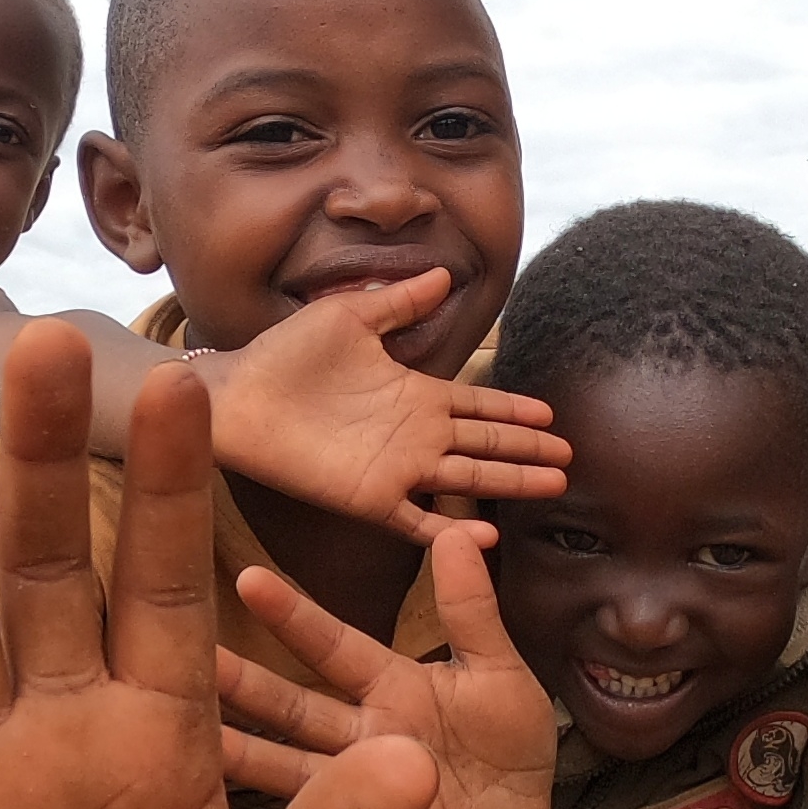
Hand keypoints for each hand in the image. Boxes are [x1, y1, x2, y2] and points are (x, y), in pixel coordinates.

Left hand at [200, 271, 569, 547]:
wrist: (237, 394)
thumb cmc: (286, 353)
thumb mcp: (350, 316)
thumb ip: (399, 302)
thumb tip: (443, 273)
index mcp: (413, 393)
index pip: (478, 405)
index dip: (514, 411)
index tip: (551, 415)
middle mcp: (414, 434)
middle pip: (485, 445)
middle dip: (528, 450)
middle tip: (570, 460)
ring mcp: (396, 469)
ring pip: (467, 479)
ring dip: (509, 482)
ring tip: (553, 485)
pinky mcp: (369, 497)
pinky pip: (417, 519)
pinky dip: (450, 531)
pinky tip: (486, 535)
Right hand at [213, 532, 555, 808]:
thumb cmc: (510, 740)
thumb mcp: (498, 669)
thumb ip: (472, 611)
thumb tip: (459, 532)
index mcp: (389, 684)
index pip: (332, 646)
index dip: (294, 616)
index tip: (246, 578)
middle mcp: (359, 734)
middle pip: (291, 706)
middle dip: (240, 683)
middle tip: (177, 654)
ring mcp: (356, 789)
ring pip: (287, 765)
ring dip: (238, 750)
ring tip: (180, 733)